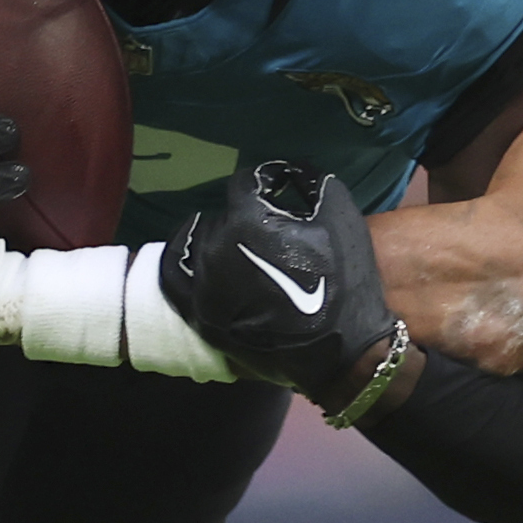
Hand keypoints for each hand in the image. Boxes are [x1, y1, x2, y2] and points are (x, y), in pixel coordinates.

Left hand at [159, 161, 398, 395]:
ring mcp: (204, 286)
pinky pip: (175, 280)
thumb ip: (311, 181)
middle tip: (270, 232)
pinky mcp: (201, 316)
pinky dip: (184, 264)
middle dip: (245, 218)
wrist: (344, 351)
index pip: (244, 183)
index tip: (278, 192)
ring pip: (198, 244)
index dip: (266, 184)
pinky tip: (200, 263)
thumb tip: (288, 172)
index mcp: (248, 219)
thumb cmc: (347, 280)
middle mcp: (216, 248)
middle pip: (222, 216)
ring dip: (217, 241)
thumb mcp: (341, 214)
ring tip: (239, 250)